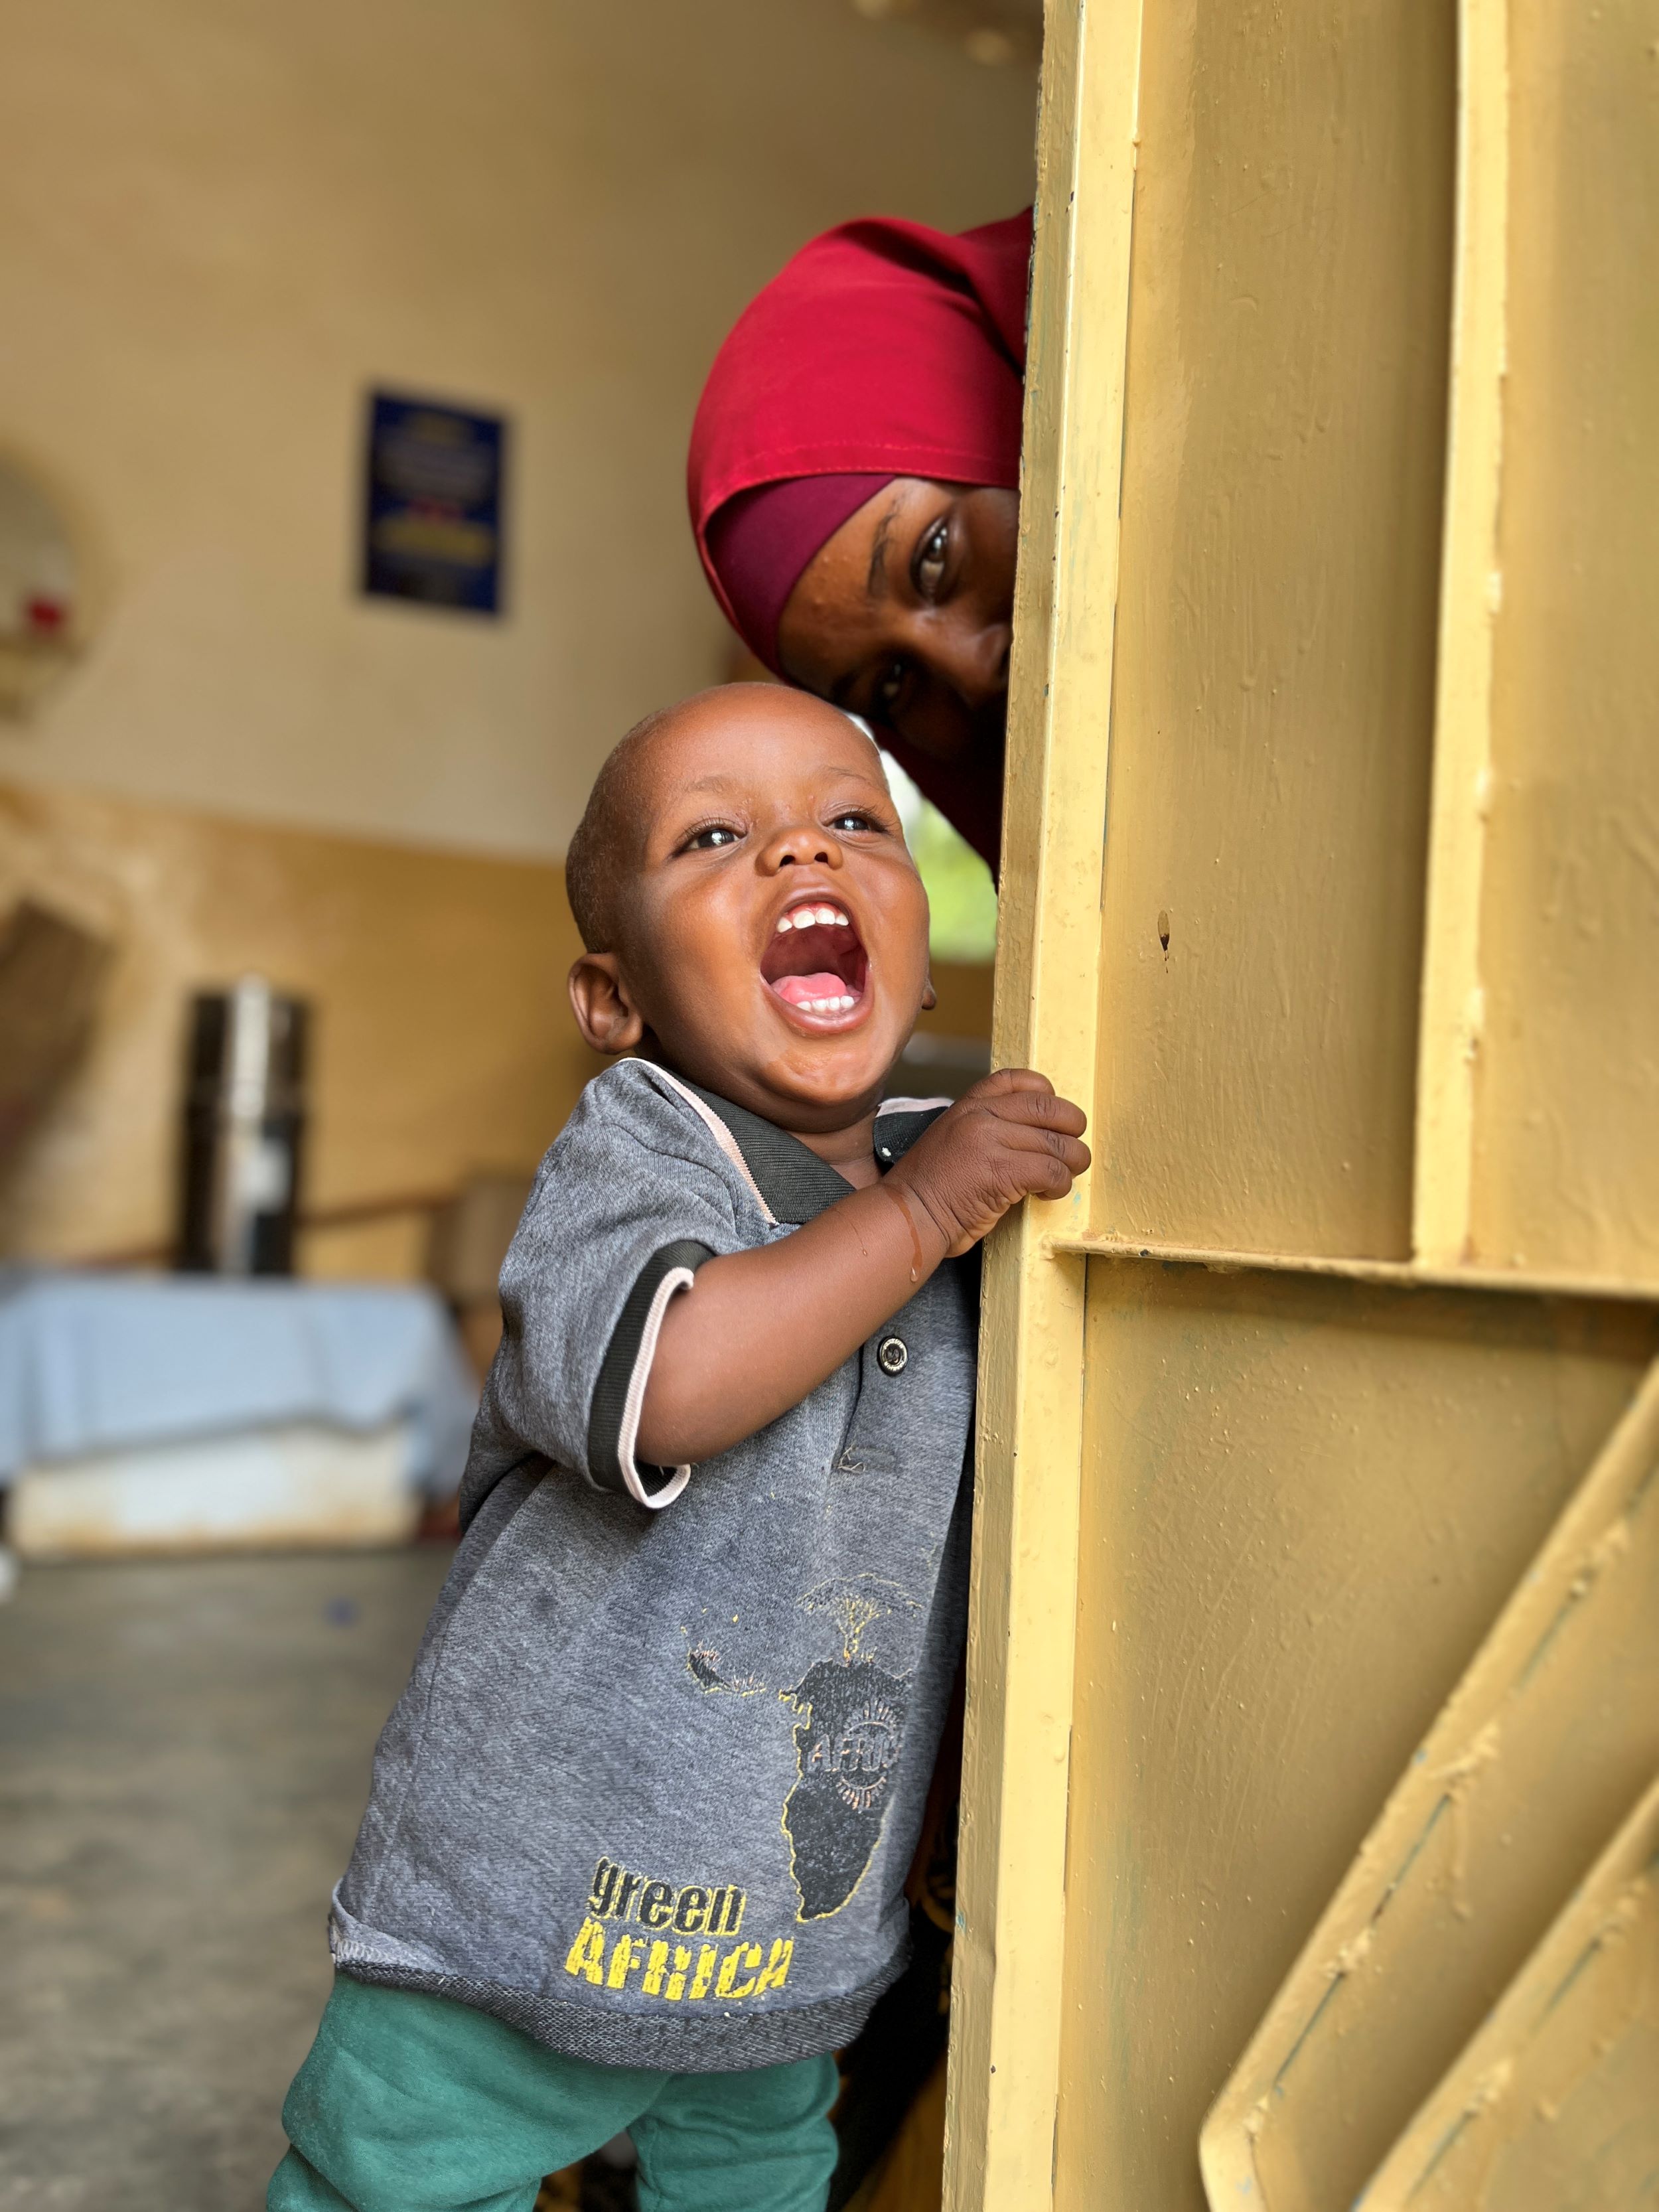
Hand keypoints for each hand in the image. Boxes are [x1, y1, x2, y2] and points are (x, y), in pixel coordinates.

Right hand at [888, 1068, 1089, 1255]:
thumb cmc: (931, 1188)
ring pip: (1057, 1144)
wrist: (910, 1215)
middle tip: (1074, 1150)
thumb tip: (1035, 1135)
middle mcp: (980, 1115)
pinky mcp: (1001, 1171)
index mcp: (968, 1105)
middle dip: (1073, 1129)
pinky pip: (1051, 1171)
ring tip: (1063, 1178)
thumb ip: (987, 1128)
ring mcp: (990, 1141)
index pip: (1018, 1080)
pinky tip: (1048, 1194)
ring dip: (1071, 1164)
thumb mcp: (953, 1139)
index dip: (1047, 1094)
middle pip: (1049, 1109)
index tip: (1055, 1116)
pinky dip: (1060, 1185)